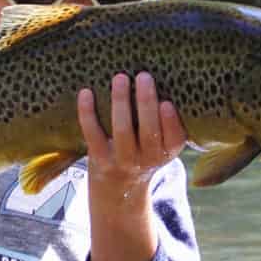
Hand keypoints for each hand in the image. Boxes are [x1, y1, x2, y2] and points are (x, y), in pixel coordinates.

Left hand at [77, 72, 186, 193]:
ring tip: (120, 78)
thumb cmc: (144, 149)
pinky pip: (93, 134)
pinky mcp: (100, 158)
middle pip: (148, 132)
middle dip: (146, 103)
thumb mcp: (162, 143)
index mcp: (166, 152)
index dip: (170, 122)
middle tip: (144, 76)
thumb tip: (166, 76)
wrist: (120, 184)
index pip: (174, 139)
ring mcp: (122, 160)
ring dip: (121, 102)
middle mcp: (147, 159)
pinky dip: (87, 113)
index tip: (167, 102)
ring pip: (122, 131)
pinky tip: (86, 93)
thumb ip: (166, 120)